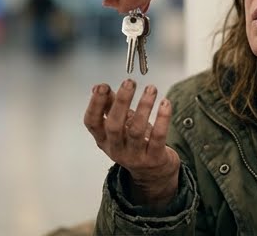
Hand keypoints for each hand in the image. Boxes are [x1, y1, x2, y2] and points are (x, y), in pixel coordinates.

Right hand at [84, 80, 180, 208]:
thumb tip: (98, 87)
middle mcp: (116, 149)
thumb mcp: (118, 126)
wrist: (153, 174)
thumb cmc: (134, 144)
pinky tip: (165, 103)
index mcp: (103, 140)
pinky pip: (158, 137)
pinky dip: (162, 119)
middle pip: (114, 126)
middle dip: (121, 102)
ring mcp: (135, 156)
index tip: (102, 86)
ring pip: (137, 131)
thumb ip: (109, 106)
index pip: (91, 122)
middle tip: (129, 83)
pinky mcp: (154, 158)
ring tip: (151, 89)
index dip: (94, 104)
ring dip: (144, 106)